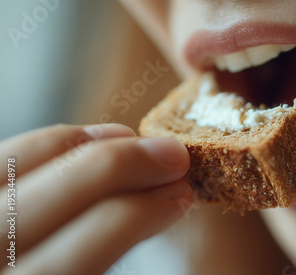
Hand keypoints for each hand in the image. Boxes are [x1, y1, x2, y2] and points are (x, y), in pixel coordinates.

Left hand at [0, 124, 191, 274]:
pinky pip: (1, 158)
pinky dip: (46, 144)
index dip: (144, 210)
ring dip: (85, 143)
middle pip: (56, 193)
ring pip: (19, 161)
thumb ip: (111, 252)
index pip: (89, 243)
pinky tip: (83, 140)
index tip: (181, 193)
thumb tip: (165, 202)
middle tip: (173, 155)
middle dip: (125, 165)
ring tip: (132, 140)